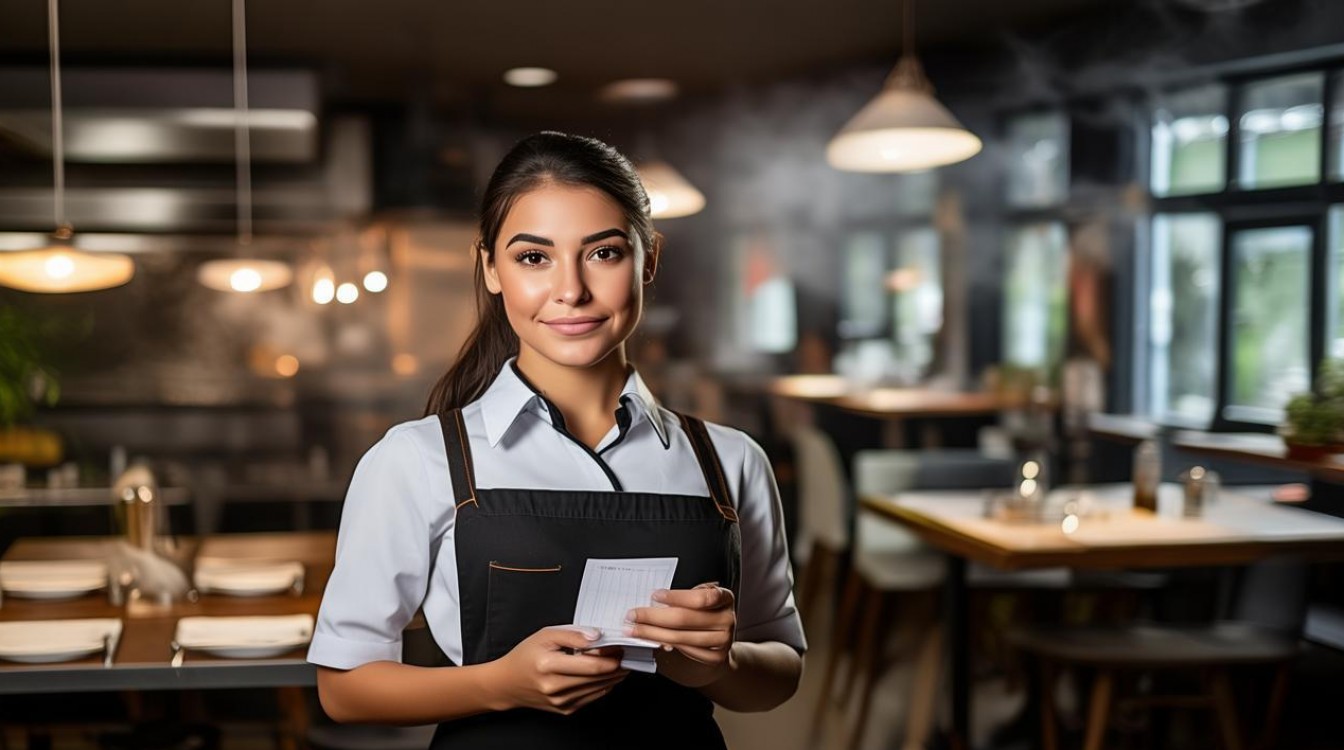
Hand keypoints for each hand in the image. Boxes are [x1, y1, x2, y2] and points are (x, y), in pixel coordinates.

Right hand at [491, 626, 627, 714]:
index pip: (592, 665)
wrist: (508, 683)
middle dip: (617, 666)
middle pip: (598, 677)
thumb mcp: (545, 635)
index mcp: (549, 665)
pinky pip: (592, 697)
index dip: (612, 657)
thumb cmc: (526, 656)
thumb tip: (598, 637)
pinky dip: (603, 685)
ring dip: (613, 676)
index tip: (620, 647)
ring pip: (598, 689)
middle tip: (625, 654)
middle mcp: (555, 687)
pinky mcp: (565, 709)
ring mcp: (561, 701)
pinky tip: (606, 675)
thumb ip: (573, 634)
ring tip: (619, 663)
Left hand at [627, 583, 735, 687]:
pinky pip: (682, 649)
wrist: (721, 640)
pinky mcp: (714, 657)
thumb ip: (684, 598)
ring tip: (633, 629)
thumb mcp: (701, 598)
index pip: (701, 597)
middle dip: (653, 616)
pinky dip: (662, 643)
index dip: (677, 597)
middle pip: (685, 618)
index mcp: (725, 598)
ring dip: (652, 632)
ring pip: (680, 637)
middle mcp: (727, 619)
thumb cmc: (705, 613)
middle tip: (633, 615)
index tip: (654, 595)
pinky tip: (649, 638)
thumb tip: (653, 601)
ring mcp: (723, 640)